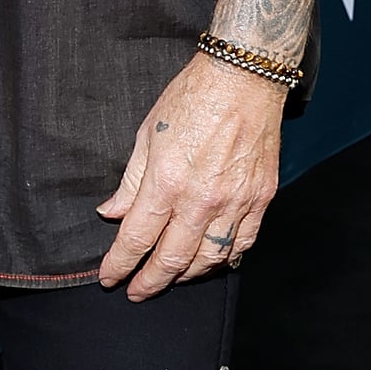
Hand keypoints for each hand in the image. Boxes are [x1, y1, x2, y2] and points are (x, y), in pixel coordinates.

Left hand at [96, 53, 284, 299]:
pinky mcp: (260, 199)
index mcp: (166, 182)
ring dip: (187, 275)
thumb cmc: (191, 98)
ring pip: (210, 259)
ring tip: (171, 278)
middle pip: (172, 259)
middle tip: (137, 291)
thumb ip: (131, 182)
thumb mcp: (146, 135)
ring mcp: (235, 202)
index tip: (110, 277)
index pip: (136, 238)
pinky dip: (225, 260)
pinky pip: (243, 243)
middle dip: (150, 281)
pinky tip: (212, 262)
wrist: (244, 78)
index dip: (119, 263)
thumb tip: (113, 213)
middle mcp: (201, 199)